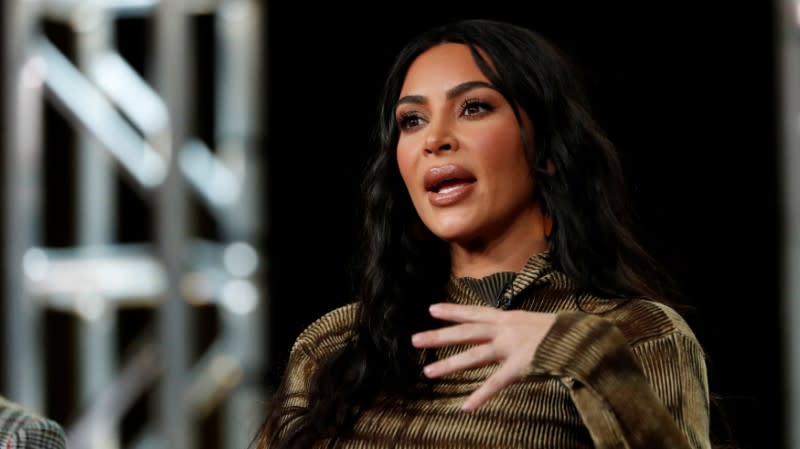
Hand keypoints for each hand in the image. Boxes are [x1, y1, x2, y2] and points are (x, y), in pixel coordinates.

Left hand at [411, 303, 555, 411]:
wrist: (580, 338)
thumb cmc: (558, 331)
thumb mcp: (531, 322)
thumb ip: (513, 326)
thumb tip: (500, 328)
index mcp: (507, 318)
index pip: (474, 312)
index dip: (452, 311)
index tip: (431, 309)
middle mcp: (504, 330)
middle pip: (465, 332)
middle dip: (439, 336)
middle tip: (415, 340)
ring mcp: (510, 348)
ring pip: (473, 356)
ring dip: (450, 365)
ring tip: (428, 373)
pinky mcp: (519, 367)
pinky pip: (496, 383)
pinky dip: (481, 396)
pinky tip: (466, 407)